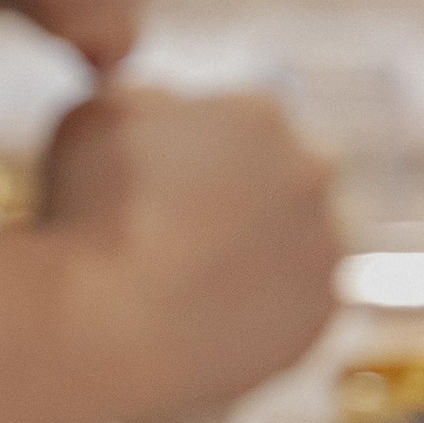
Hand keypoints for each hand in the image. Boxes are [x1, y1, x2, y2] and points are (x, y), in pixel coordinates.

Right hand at [39, 87, 337, 419]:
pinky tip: (215, 314)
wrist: (114, 325)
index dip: (201, 148)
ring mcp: (326, 242)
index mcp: (259, 114)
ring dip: (261, 247)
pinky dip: (266, 304)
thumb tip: (169, 107)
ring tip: (198, 277)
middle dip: (244, 193)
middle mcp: (311, 170)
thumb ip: (149, 97)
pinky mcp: (324, 309)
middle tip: (185, 228)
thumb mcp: (99, 115)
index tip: (169, 178)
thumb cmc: (97, 210)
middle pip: (283, 173)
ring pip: (298, 236)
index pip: (242, 118)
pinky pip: (299, 300)